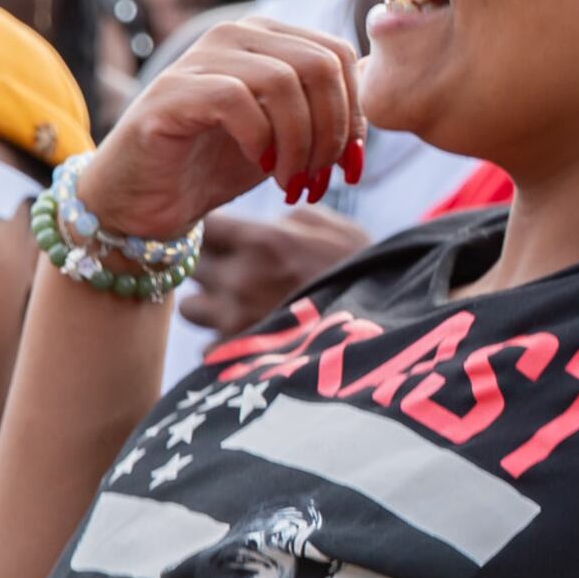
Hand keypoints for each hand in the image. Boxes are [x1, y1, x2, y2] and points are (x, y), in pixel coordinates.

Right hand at [80, 18, 365, 241]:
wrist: (148, 200)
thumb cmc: (218, 163)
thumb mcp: (288, 134)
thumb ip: (326, 107)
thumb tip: (378, 83)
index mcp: (268, 37)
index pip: (339, 55)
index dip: (355, 113)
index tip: (349, 166)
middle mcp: (235, 34)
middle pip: (320, 65)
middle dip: (332, 131)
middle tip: (318, 178)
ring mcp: (200, 58)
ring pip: (285, 81)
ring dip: (300, 143)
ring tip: (291, 182)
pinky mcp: (172, 91)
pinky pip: (237, 100)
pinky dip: (260, 140)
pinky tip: (260, 166)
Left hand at [179, 206, 371, 331]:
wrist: (388, 330)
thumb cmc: (365, 274)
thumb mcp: (334, 229)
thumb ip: (289, 220)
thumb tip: (265, 224)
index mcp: (263, 240)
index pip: (204, 225)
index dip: (214, 230)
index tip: (228, 236)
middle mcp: (241, 278)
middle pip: (190, 265)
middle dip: (208, 266)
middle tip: (232, 270)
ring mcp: (238, 320)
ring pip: (190, 308)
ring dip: (207, 305)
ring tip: (235, 306)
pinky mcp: (242, 357)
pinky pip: (208, 348)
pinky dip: (222, 343)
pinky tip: (248, 337)